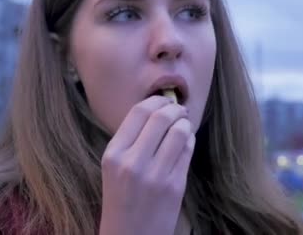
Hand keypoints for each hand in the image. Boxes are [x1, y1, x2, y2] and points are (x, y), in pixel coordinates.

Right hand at [98, 96, 195, 234]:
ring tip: (183, 124)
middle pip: (160, 118)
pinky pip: (187, 151)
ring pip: (179, 132)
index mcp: (113, 154)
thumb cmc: (122, 201)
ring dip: (184, 123)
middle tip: (178, 109)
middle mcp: (132, 162)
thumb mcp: (113, 168)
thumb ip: (130, 141)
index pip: (138, 112)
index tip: (162, 101)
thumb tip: (155, 111)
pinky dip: (189, 141)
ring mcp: (155, 175)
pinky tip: (185, 142)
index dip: (155, 101)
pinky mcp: (174, 186)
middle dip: (174, 108)